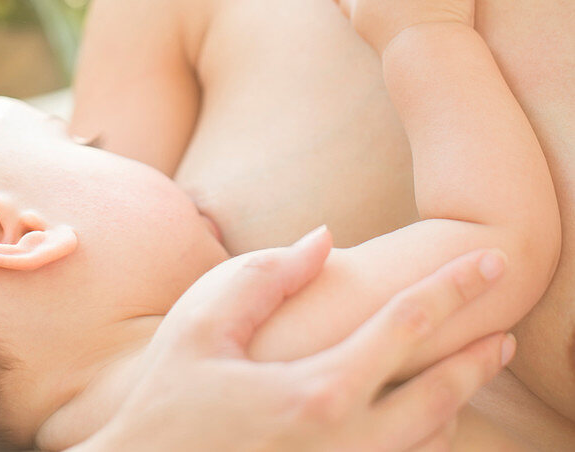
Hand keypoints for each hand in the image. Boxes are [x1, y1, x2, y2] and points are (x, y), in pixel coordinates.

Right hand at [74, 227, 513, 451]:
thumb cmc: (165, 405)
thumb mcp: (202, 325)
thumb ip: (266, 276)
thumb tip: (325, 239)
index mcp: (316, 393)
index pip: (407, 325)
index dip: (454, 289)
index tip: (489, 262)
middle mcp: (344, 447)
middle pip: (441, 396)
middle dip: (479, 357)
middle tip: (505, 328)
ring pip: (429, 443)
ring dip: (459, 401)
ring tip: (475, 366)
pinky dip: (427, 439)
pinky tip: (428, 417)